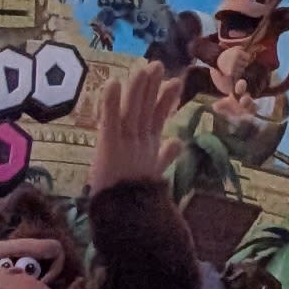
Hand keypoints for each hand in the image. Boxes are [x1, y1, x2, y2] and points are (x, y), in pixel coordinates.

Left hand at [91, 54, 182, 191]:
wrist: (128, 223)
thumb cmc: (136, 201)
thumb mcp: (154, 175)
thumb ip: (164, 156)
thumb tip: (178, 141)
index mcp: (149, 148)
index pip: (158, 118)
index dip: (166, 99)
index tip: (175, 82)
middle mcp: (140, 143)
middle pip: (147, 109)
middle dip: (152, 87)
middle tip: (158, 64)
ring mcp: (127, 144)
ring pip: (134, 110)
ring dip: (139, 88)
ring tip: (145, 68)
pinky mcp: (109, 148)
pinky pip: (110, 122)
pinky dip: (111, 102)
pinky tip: (112, 83)